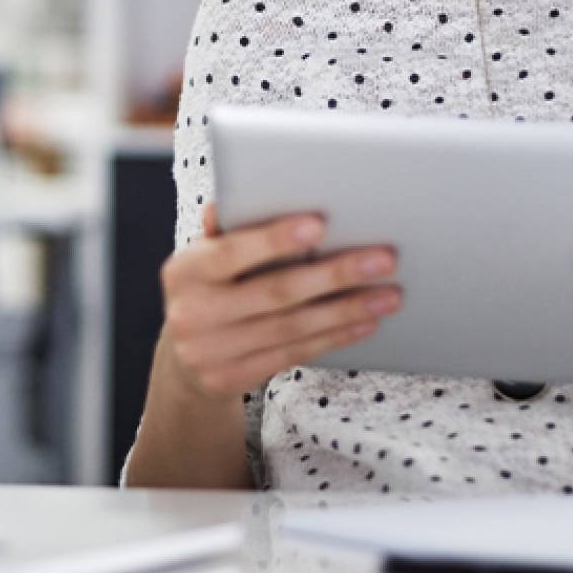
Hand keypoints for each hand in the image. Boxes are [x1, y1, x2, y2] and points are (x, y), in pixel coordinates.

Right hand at [158, 201, 402, 399]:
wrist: (184, 359)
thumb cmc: (210, 288)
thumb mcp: (206, 256)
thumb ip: (229, 229)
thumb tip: (243, 192)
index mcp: (184, 270)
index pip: (232, 251)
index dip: (274, 239)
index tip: (320, 224)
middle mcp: (192, 313)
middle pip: (275, 293)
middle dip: (334, 274)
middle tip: (383, 259)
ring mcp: (209, 353)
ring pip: (292, 328)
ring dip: (347, 309)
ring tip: (389, 294)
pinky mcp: (231, 380)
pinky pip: (294, 354)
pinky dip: (334, 336)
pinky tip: (365, 321)